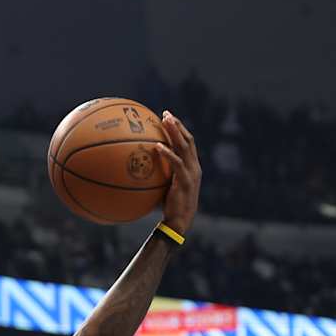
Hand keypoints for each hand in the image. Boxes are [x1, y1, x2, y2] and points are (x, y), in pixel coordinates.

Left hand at [155, 110, 200, 234]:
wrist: (179, 222)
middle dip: (177, 125)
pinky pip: (176, 163)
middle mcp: (195, 167)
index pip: (188, 143)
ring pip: (185, 147)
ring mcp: (192, 173)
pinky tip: (157, 146)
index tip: (168, 118)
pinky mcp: (186, 181)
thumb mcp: (165, 186)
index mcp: (192, 166)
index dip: (179, 129)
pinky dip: (168, 153)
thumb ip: (159, 174)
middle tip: (166, 114)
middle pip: (188, 140)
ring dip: (175, 132)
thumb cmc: (169, 206)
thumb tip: (140, 165)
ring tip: (165, 122)